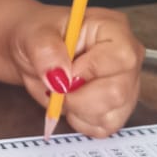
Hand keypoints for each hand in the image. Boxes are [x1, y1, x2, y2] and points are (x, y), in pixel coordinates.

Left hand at [8, 5, 144, 136]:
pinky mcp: (117, 108)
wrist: (31, 52)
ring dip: (79, 111)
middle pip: (117, 92)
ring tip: (64, 92)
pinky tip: (72, 104)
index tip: (65, 73)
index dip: (90, 71)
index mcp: (113, 29)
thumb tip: (59, 76)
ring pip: (112, 114)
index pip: (121, 58)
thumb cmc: (38, 35)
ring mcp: (125, 84)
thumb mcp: (34, 35)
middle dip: (79, 98)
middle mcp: (125, 57)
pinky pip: (105, 127)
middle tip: (58, 86)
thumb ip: (46, 51)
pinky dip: (82, 121)